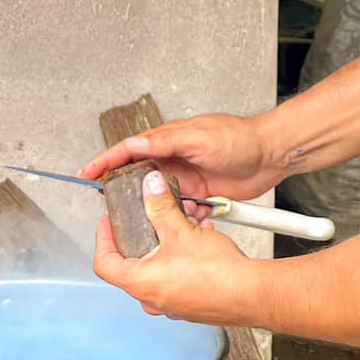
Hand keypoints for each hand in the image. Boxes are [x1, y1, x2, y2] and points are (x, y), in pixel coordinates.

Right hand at [77, 113, 277, 201]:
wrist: (272, 156)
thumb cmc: (240, 138)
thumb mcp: (200, 137)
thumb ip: (167, 142)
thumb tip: (137, 144)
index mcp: (168, 141)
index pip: (128, 151)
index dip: (105, 162)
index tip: (86, 174)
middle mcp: (173, 160)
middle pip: (138, 178)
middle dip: (125, 193)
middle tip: (113, 209)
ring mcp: (186, 179)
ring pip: (159, 200)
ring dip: (157, 211)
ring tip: (155, 221)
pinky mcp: (201, 195)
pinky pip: (182, 211)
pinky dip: (182, 219)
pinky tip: (189, 223)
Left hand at [92, 169, 255, 323]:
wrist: (250, 293)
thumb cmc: (217, 273)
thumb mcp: (181, 230)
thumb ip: (160, 206)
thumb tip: (150, 188)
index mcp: (140, 283)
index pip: (104, 263)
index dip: (102, 239)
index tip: (107, 224)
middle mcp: (152, 298)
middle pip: (132, 265)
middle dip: (140, 238)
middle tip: (144, 221)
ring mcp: (172, 304)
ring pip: (159, 270)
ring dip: (166, 247)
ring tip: (180, 227)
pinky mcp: (191, 305)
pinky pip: (178, 277)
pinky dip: (183, 258)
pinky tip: (200, 241)